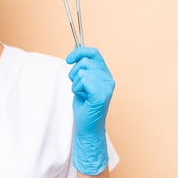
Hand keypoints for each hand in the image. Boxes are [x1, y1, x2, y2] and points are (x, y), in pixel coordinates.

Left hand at [65, 47, 114, 174]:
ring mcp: (107, 86)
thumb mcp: (82, 82)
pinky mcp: (102, 94)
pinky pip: (83, 80)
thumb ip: (82, 68)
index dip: (79, 52)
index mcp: (105, 74)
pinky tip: (83, 98)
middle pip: (85, 62)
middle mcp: (108, 78)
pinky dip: (77, 89)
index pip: (94, 52)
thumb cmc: (84, 106)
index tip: (69, 59)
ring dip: (75, 84)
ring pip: (82, 72)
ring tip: (82, 94)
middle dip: (74, 74)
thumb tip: (76, 51)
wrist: (88, 127)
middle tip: (79, 88)